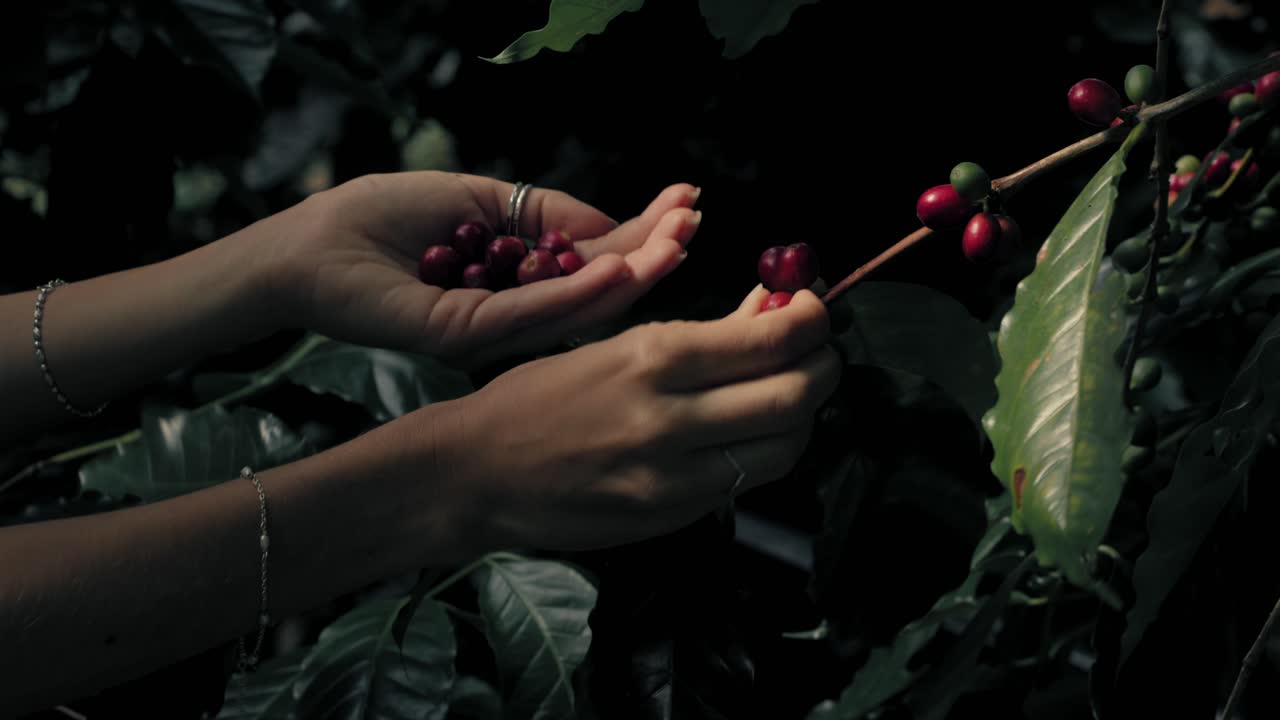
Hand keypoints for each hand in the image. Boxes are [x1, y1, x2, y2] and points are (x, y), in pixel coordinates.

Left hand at [261, 171, 700, 366]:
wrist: (306, 248)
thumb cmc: (381, 217)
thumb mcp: (479, 199)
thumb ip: (543, 214)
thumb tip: (608, 226)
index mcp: (519, 281)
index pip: (593, 260)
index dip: (641, 234)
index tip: (686, 201)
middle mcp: (514, 314)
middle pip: (598, 290)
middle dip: (651, 253)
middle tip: (696, 222)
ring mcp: (493, 332)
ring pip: (579, 309)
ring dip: (633, 274)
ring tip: (678, 243)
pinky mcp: (466, 338)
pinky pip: (533, 314)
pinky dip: (582, 291)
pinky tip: (622, 269)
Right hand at [418, 286, 841, 552]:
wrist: (477, 472)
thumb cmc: (538, 395)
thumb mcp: (613, 342)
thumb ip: (699, 331)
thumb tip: (772, 305)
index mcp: (651, 358)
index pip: (772, 339)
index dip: (813, 319)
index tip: (815, 307)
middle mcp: (670, 419)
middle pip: (796, 394)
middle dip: (825, 365)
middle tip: (819, 350)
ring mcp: (674, 478)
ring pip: (786, 446)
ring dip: (804, 414)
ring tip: (789, 390)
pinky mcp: (671, 518)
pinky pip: (746, 481)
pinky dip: (766, 450)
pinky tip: (751, 430)